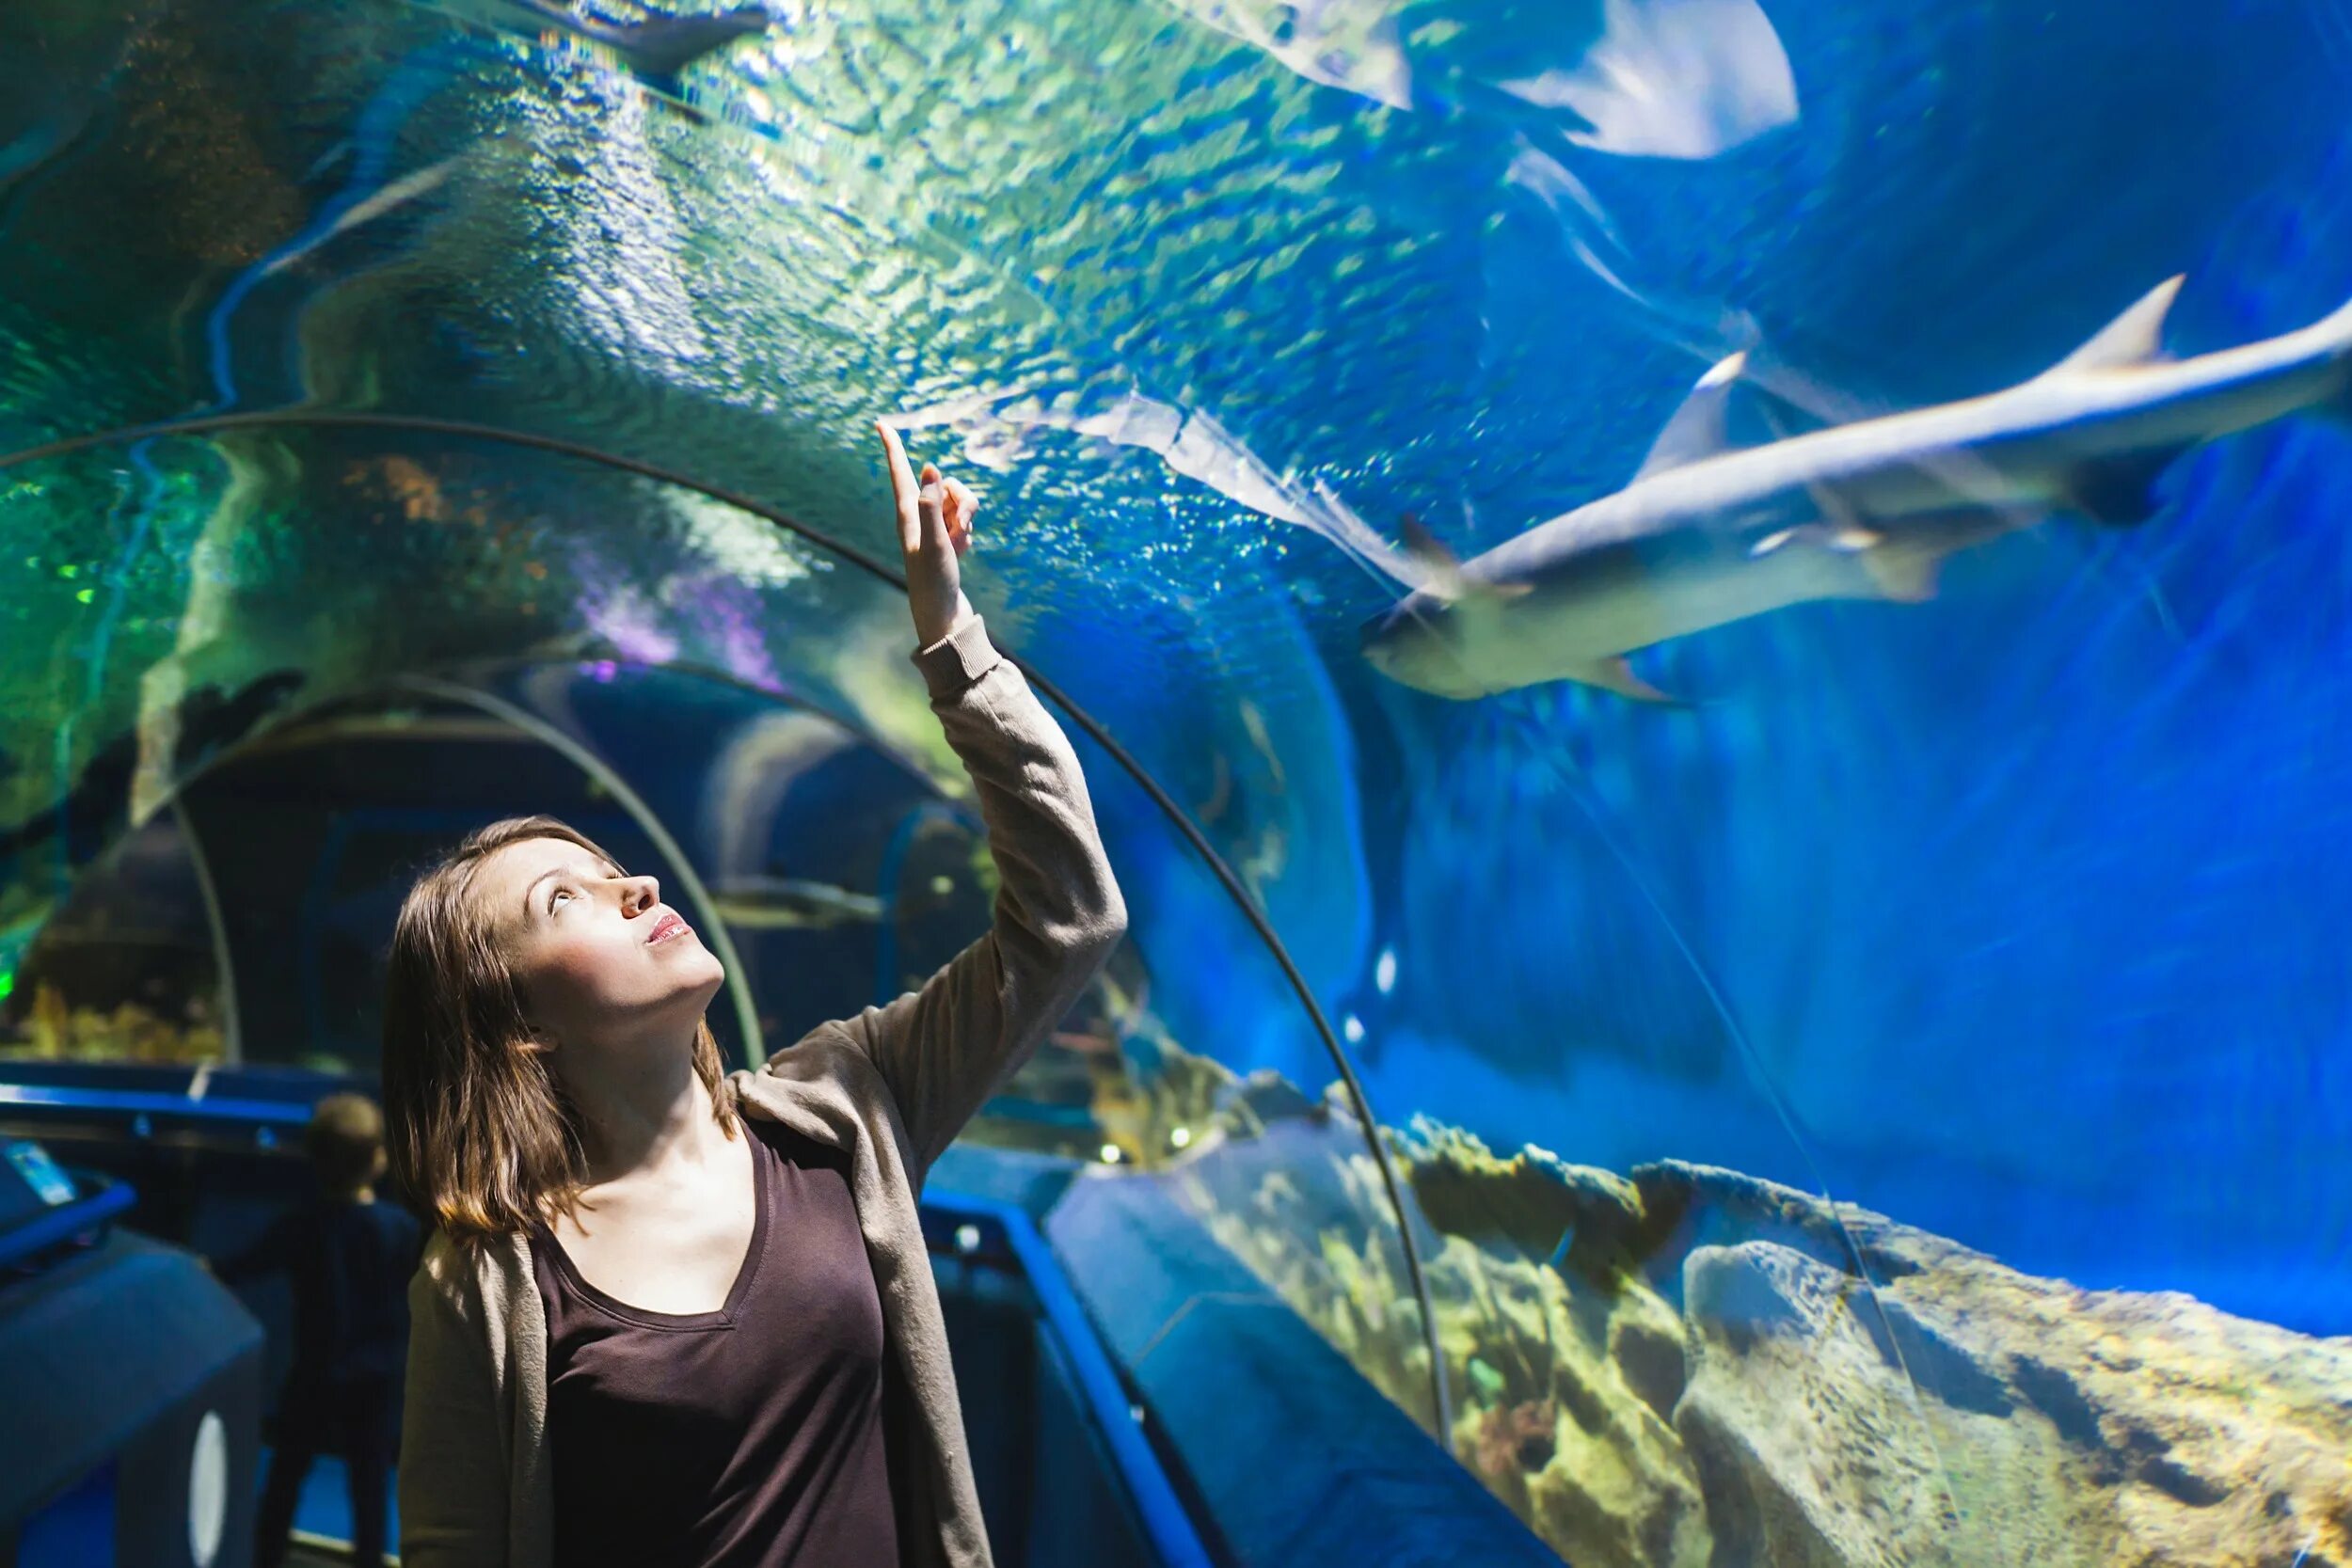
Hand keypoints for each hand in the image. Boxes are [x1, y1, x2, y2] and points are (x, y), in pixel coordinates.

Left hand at [877, 421, 978, 648]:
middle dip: (961, 499)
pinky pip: (965, 520)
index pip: (900, 472)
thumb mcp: (935, 543)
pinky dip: (968, 534)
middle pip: (946, 484)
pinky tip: (960, 553)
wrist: (942, 615)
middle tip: (957, 530)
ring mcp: (935, 527)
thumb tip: (930, 468)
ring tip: (958, 546)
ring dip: (967, 521)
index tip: (880, 423)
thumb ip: (932, 505)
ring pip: (961, 501)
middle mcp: (919, 516)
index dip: (893, 446)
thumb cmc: (934, 582)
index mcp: (906, 514)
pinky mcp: (948, 538)